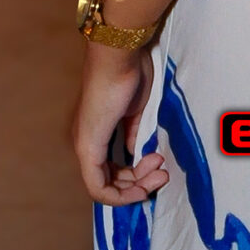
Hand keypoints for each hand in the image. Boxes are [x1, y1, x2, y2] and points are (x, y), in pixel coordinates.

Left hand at [72, 41, 168, 206]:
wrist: (120, 56)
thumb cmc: (131, 74)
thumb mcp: (137, 111)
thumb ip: (135, 134)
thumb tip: (136, 155)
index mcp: (97, 133)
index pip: (111, 171)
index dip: (136, 178)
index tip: (159, 168)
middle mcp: (86, 143)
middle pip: (110, 182)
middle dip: (140, 184)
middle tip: (164, 172)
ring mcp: (85, 146)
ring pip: (105, 186)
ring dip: (136, 186)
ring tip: (160, 168)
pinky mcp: (88, 147)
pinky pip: (97, 186)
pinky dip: (120, 194)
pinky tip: (142, 187)